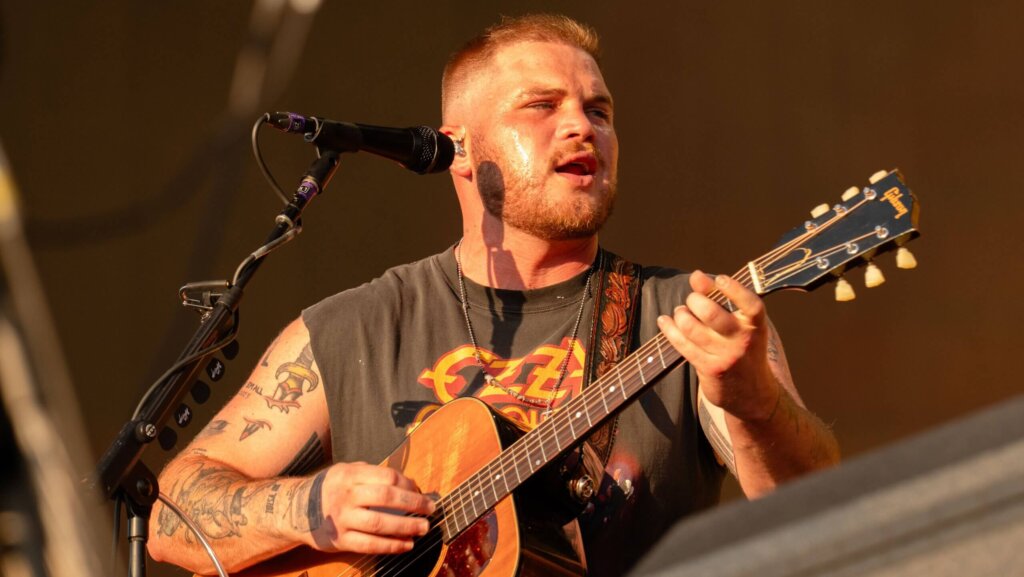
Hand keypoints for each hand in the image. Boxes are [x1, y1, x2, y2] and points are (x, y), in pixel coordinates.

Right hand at [303, 462, 435, 553]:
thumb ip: (372, 474)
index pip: (387, 477)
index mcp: (350, 475)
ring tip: (423, 528)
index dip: (408, 484)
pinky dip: (391, 546)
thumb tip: (408, 484)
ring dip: (406, 527)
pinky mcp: (340, 540)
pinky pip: (370, 545)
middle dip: (413, 504)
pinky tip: (406, 545)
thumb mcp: (346, 471)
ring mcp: (343, 519)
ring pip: (379, 523)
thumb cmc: (331, 488)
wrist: (295, 509)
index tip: (420, 491)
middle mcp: (346, 495)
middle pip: (386, 497)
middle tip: (431, 509)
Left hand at [656, 270, 779, 420]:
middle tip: (692, 300)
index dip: (735, 290)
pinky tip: (664, 321)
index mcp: (756, 325)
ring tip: (681, 312)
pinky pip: (682, 345)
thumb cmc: (743, 346)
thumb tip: (696, 275)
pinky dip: (669, 329)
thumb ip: (720, 297)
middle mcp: (742, 341)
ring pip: (692, 328)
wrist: (753, 393)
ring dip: (680, 314)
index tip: (720, 279)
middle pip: (712, 314)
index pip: (751, 305)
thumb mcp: (741, 324)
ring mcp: (726, 356)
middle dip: (695, 300)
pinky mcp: (709, 369)